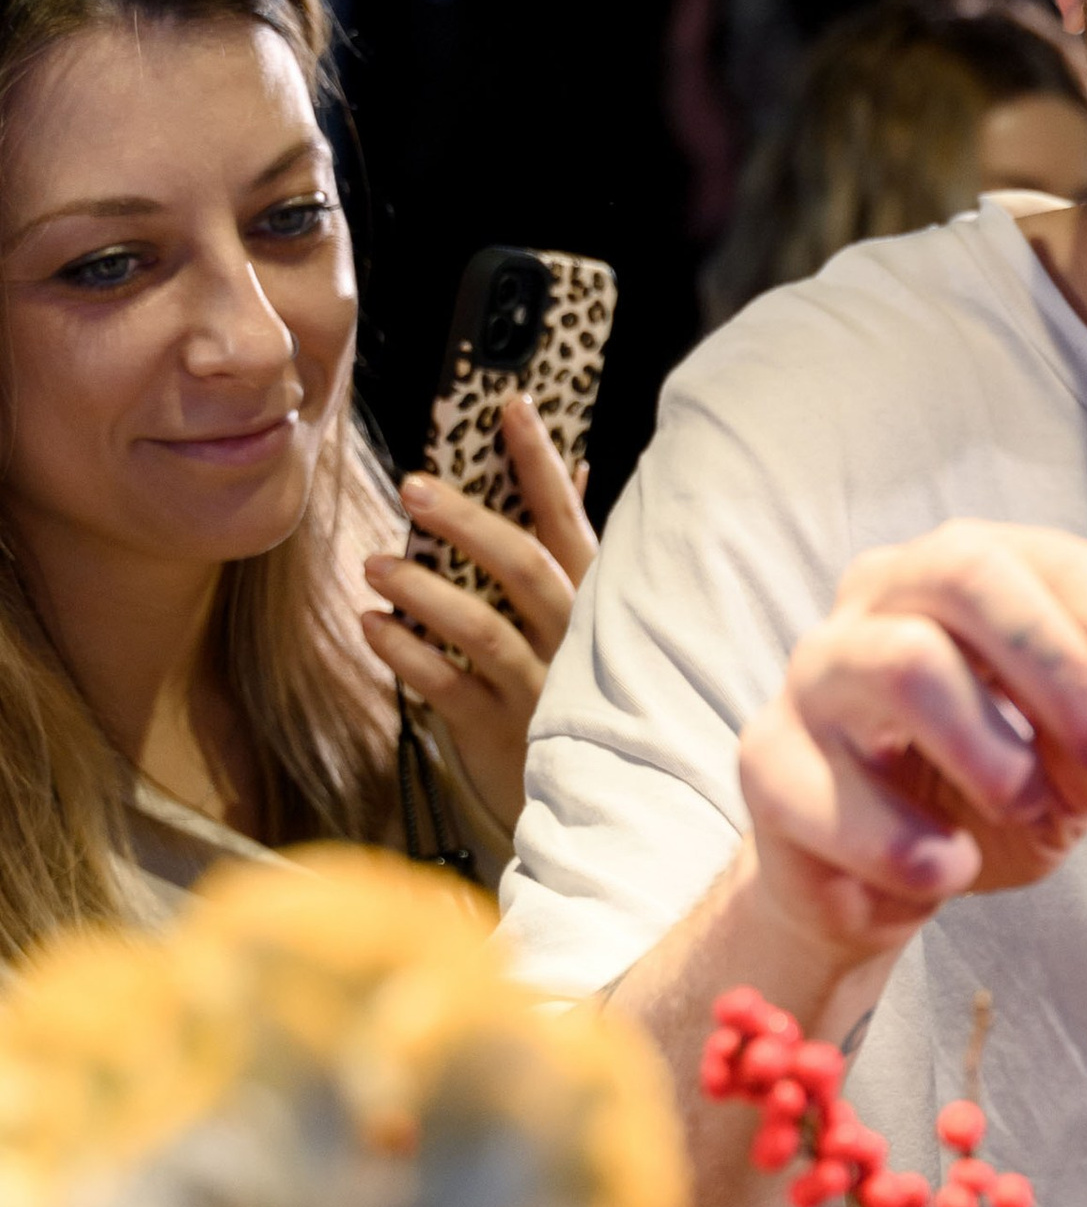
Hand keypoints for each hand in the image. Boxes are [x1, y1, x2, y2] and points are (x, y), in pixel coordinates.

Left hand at [362, 393, 598, 844]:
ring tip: (374, 566)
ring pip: (483, 628)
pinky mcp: (502, 731)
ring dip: (423, 591)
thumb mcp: (586, 618)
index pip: (568, 518)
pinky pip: (447, 686)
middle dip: (470, 522)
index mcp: (595, 600)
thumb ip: (572, 548)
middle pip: (524, 567)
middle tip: (416, 488)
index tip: (509, 407)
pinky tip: (371, 627)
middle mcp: (575, 639)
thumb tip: (577, 469)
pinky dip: (406, 654)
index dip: (541, 462)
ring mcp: (541, 687)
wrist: (585, 799)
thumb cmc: (574, 691)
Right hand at [735, 521, 1086, 969]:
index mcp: (974, 574)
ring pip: (903, 664)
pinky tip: (950, 868)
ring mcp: (817, 674)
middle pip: (968, 575)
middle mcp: (884, 598)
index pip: (1060, 566)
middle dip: (1060, 665)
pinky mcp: (768, 762)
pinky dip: (907, 841)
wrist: (881, 880)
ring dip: (990, 750)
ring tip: (1027, 810)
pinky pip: (831, 787)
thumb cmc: (991, 790)